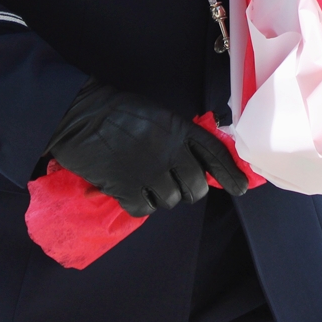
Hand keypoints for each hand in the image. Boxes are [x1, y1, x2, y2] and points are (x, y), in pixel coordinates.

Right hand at [47, 81, 249, 217]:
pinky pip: (144, 209)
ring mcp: (149, 171)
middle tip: (173, 184)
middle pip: (195, 188)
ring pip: (170, 201)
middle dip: (188, 190)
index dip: (231, 174)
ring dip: (160, 197)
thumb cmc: (119, 111)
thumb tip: (198, 165)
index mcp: (180, 130)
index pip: (215, 155)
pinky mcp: (126, 187)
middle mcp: (170, 152)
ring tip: (144, 182)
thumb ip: (180, 138)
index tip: (241, 188)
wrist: (80, 114)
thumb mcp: (159, 116)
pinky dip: (139, 205)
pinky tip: (130, 191)